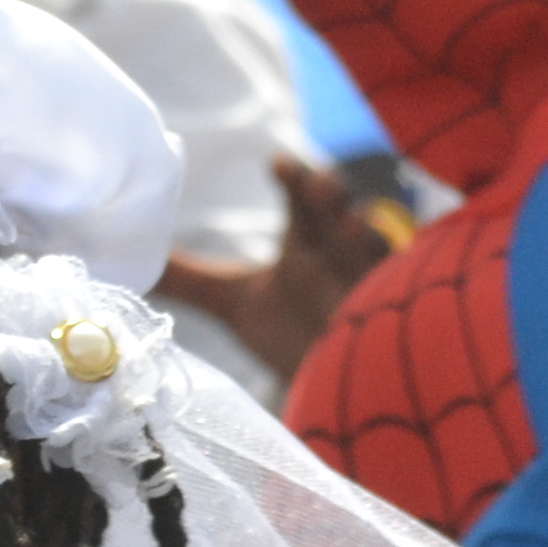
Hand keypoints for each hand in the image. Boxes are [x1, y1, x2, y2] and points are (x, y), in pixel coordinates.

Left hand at [156, 157, 400, 387]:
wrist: (333, 383)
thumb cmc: (292, 331)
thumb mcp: (236, 302)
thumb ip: (190, 280)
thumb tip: (138, 262)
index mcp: (307, 239)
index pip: (302, 198)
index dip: (294, 178)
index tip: (276, 163)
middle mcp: (344, 252)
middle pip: (342, 212)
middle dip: (332, 196)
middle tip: (319, 186)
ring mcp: (376, 282)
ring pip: (379, 248)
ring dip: (367, 237)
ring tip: (354, 226)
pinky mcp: (398, 318)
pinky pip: (409, 295)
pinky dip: (400, 289)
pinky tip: (391, 285)